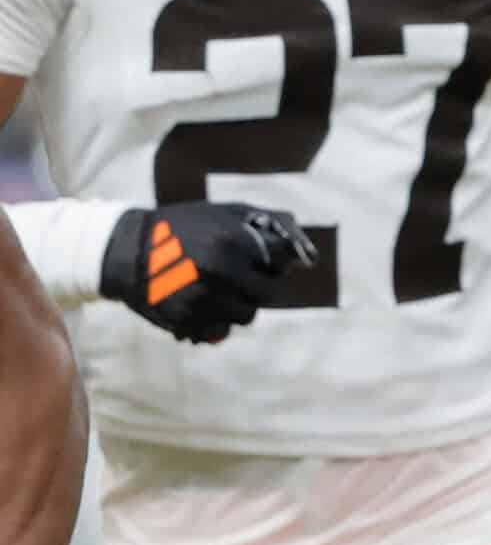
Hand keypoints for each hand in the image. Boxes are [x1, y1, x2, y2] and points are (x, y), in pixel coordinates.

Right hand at [100, 202, 316, 343]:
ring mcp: (198, 299)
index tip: (266, 263)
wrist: (126, 249)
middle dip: (258, 288)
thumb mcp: (228, 212)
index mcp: (231, 244)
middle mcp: (217, 273)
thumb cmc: (184, 225)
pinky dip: (214, 321)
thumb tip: (309, 256)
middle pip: (265, 298)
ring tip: (218, 288)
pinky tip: (201, 303)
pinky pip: (217, 331)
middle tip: (241, 278)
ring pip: (244, 317)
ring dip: (237, 306)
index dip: (276, 266)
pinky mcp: (182, 320)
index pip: (280, 269)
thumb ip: (273, 225)